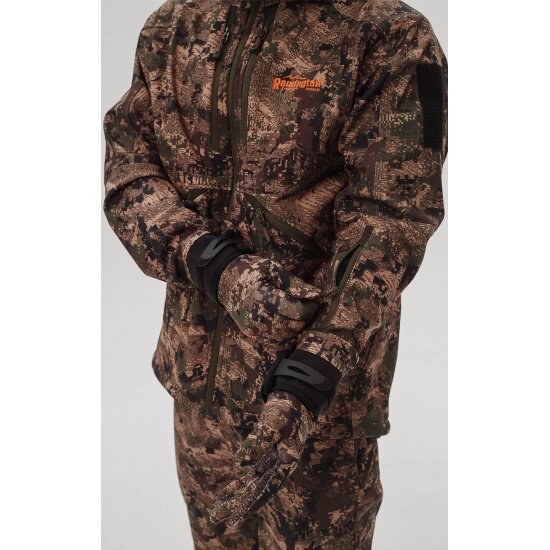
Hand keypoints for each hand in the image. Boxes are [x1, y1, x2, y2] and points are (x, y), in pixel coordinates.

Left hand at [209, 391, 312, 525]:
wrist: (292, 405)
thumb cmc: (285, 413)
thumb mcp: (274, 423)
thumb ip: (258, 442)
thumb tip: (239, 463)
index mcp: (286, 462)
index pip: (268, 487)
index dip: (253, 503)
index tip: (238, 517)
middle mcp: (278, 467)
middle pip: (256, 491)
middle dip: (237, 505)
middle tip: (217, 518)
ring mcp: (271, 464)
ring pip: (250, 485)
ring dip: (234, 497)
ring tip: (217, 511)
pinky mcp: (263, 458)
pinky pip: (249, 476)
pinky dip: (237, 484)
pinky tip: (225, 493)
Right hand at [217, 255, 320, 341]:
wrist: (224, 280)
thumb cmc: (250, 270)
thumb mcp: (273, 269)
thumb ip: (294, 284)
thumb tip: (315, 294)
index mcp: (263, 299)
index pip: (296, 311)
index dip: (309, 307)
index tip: (314, 298)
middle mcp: (257, 317)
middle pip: (292, 326)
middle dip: (305, 317)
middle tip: (308, 304)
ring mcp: (253, 328)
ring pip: (284, 335)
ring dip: (296, 326)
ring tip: (298, 311)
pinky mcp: (251, 333)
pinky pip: (273, 338)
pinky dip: (284, 331)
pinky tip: (286, 319)